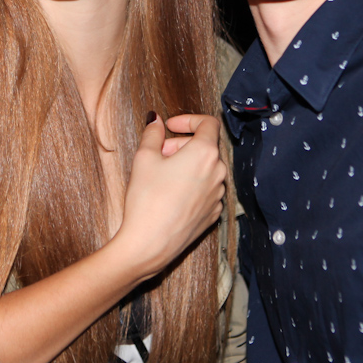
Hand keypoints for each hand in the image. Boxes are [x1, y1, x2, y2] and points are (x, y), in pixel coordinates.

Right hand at [110, 113, 225, 282]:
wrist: (150, 243)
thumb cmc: (147, 199)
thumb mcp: (144, 158)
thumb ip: (152, 133)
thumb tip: (155, 120)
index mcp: (205, 153)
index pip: (208, 123)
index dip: (188, 119)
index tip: (170, 126)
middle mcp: (218, 173)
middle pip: (205, 146)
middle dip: (182, 144)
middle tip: (158, 152)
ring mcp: (218, 195)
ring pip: (206, 168)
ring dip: (187, 164)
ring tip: (162, 173)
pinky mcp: (213, 213)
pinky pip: (206, 189)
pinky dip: (192, 183)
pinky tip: (171, 192)